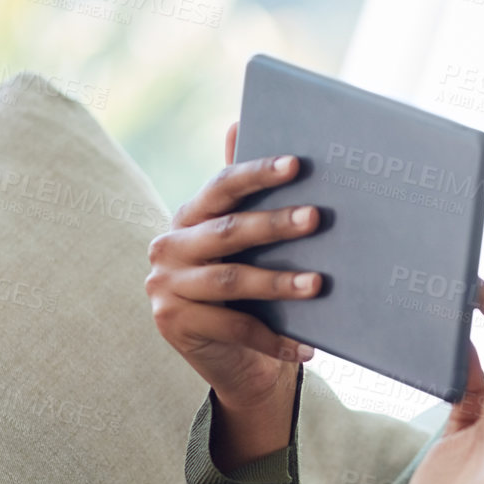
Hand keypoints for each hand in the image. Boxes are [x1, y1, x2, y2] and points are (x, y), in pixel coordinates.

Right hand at [145, 120, 324, 411]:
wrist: (234, 362)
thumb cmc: (249, 295)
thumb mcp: (247, 246)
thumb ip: (242, 195)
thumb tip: (237, 121)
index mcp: (188, 217)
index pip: (222, 186)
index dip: (258, 173)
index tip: (297, 165)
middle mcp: (168, 246)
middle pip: (228, 231)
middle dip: (275, 224)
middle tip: (317, 218)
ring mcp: (166, 286)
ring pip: (231, 280)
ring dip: (278, 282)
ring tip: (318, 284)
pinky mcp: (173, 323)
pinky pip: (233, 328)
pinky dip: (274, 338)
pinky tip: (307, 345)